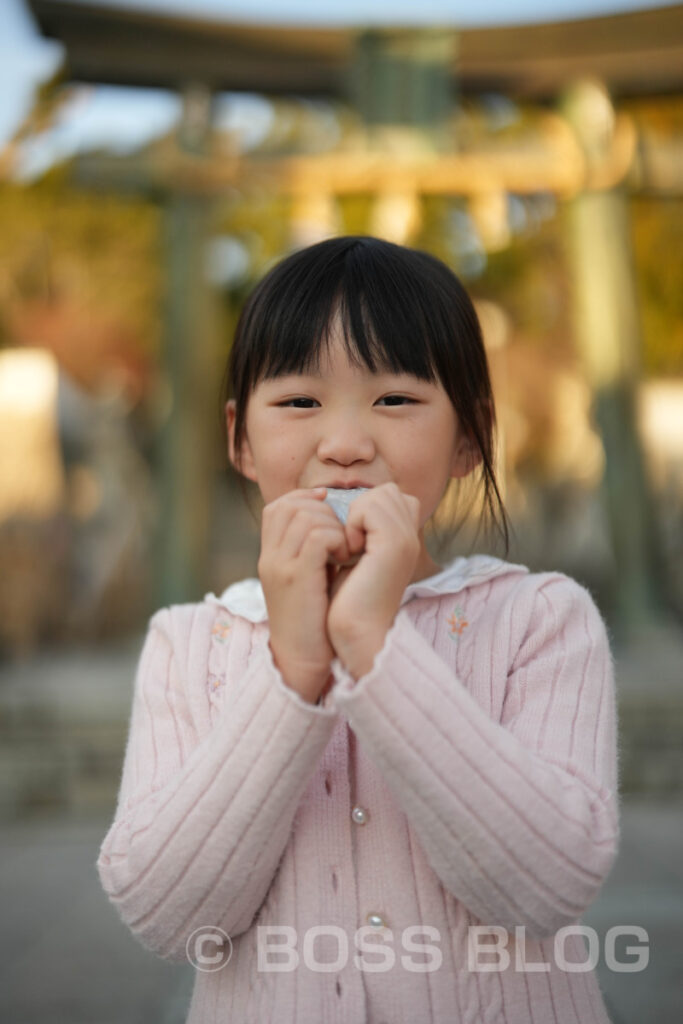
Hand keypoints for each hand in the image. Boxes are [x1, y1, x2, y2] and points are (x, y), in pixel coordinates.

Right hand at [259, 488, 353, 702]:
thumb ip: (312, 552)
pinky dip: (338, 539)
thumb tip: (335, 523)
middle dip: (324, 511)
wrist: (301, 661)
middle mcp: (269, 557)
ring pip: (307, 517)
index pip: (279, 507)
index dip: (305, 500)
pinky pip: (318, 536)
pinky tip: (346, 557)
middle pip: (292, 506)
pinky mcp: (297, 577)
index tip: (330, 509)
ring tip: (346, 549)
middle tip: (343, 533)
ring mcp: (280, 566)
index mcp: (269, 556)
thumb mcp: (306, 580)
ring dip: (334, 526)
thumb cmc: (312, 622)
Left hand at [326, 483, 420, 677]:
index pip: (392, 496)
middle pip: (387, 492)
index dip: (365, 509)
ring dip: (355, 516)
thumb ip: (358, 533)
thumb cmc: (347, 602)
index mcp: (405, 541)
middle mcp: (412, 538)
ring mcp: (407, 540)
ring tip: (348, 547)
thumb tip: (339, 506)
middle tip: (348, 542)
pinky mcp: (394, 545)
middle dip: (360, 509)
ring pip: (379, 495)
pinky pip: (370, 508)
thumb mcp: (355, 559)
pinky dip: (352, 523)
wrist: (356, 633)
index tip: (350, 538)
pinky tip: (348, 550)